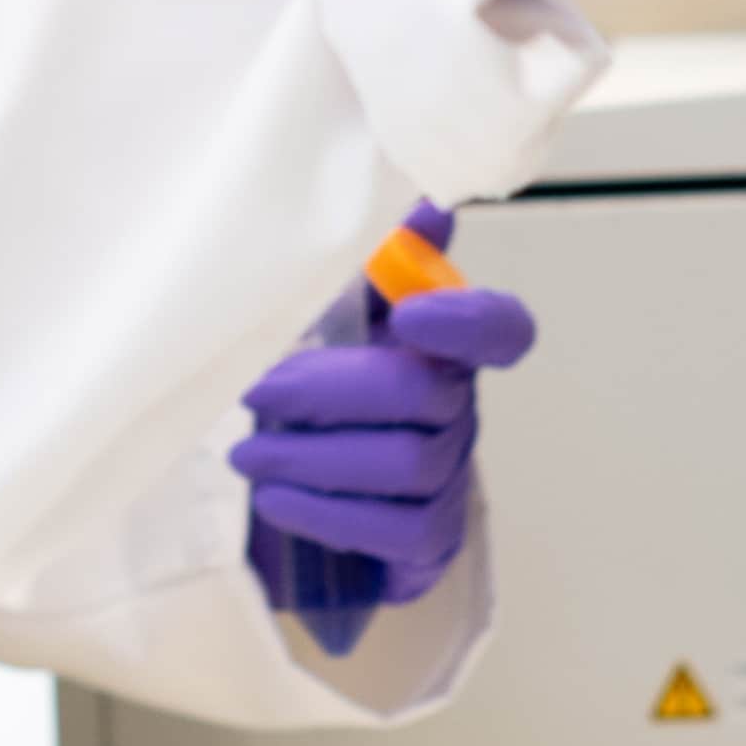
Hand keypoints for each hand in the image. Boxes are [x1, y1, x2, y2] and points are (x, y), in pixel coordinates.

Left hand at [235, 204, 532, 608]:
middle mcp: (459, 406)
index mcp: (443, 344)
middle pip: (425, 394)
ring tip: (246, 452)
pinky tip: (274, 499)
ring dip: (314, 458)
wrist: (315, 474)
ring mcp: (452, 476)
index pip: (500, 327)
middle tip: (252, 391)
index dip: (467, 319)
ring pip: (406, 466)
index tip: (410, 312)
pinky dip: (328, 515)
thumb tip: (423, 207)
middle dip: (330, 393)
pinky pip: (397, 532)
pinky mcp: (431, 537)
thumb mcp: (337, 312)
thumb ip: (374, 261)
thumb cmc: (328, 380)